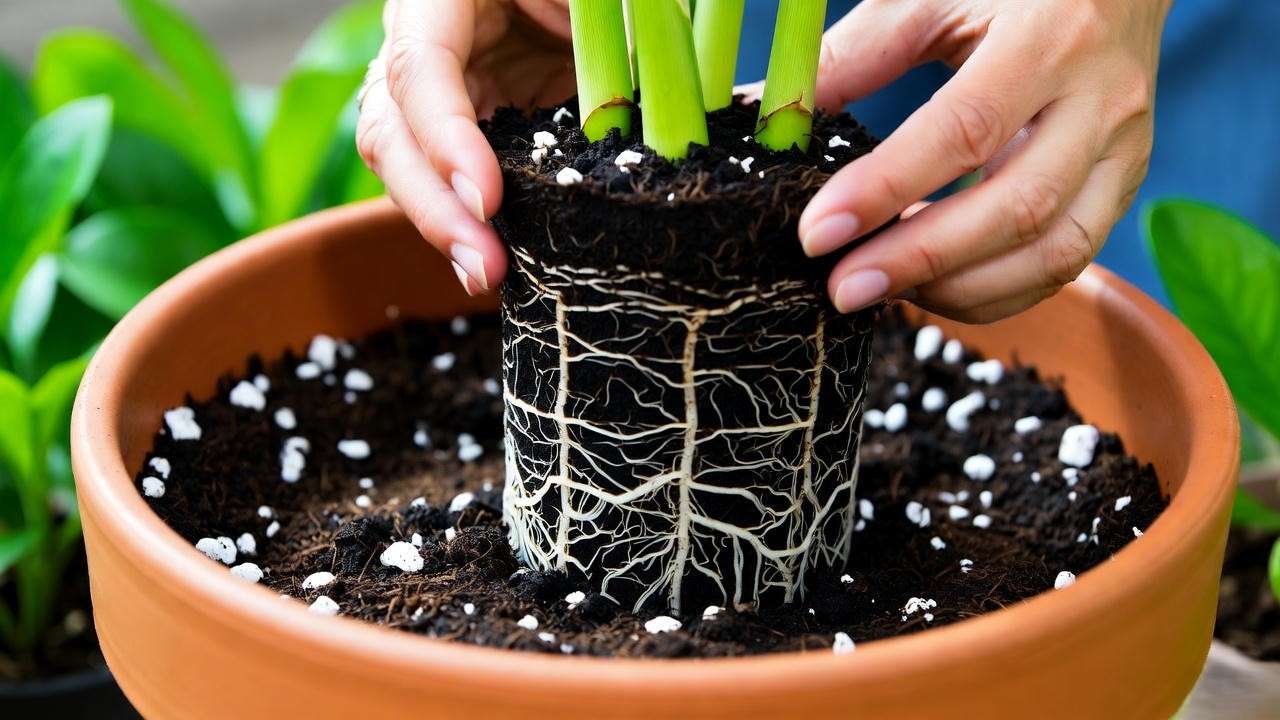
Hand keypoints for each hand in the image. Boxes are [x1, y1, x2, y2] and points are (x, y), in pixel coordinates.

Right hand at [356, 0, 572, 294]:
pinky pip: (450, 182)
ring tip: (485, 275)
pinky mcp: (472, 125)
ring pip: (410, 168)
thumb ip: (598, 28)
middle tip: (483, 264)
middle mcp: (421, 46)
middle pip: (393, 131)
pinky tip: (489, 264)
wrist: (597, 0)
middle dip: (434, 206)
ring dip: (444, 227)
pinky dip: (467, 224)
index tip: (487, 197)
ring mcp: (441, 92)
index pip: (418, 68)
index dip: (446, 136)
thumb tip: (619, 103)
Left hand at [800, 0, 1168, 322]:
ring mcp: (1125, 152)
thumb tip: (761, 118)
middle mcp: (1103, 101)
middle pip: (1018, 208)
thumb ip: (850, 57)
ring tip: (881, 290)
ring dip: (959, 289)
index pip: (964, 130)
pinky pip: (1065, 263)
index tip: (817, 233)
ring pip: (1054, 253)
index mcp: (1050, 38)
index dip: (886, 190)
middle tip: (841, 287)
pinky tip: (933, 287)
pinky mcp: (1123, 187)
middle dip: (920, 260)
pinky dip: (994, 291)